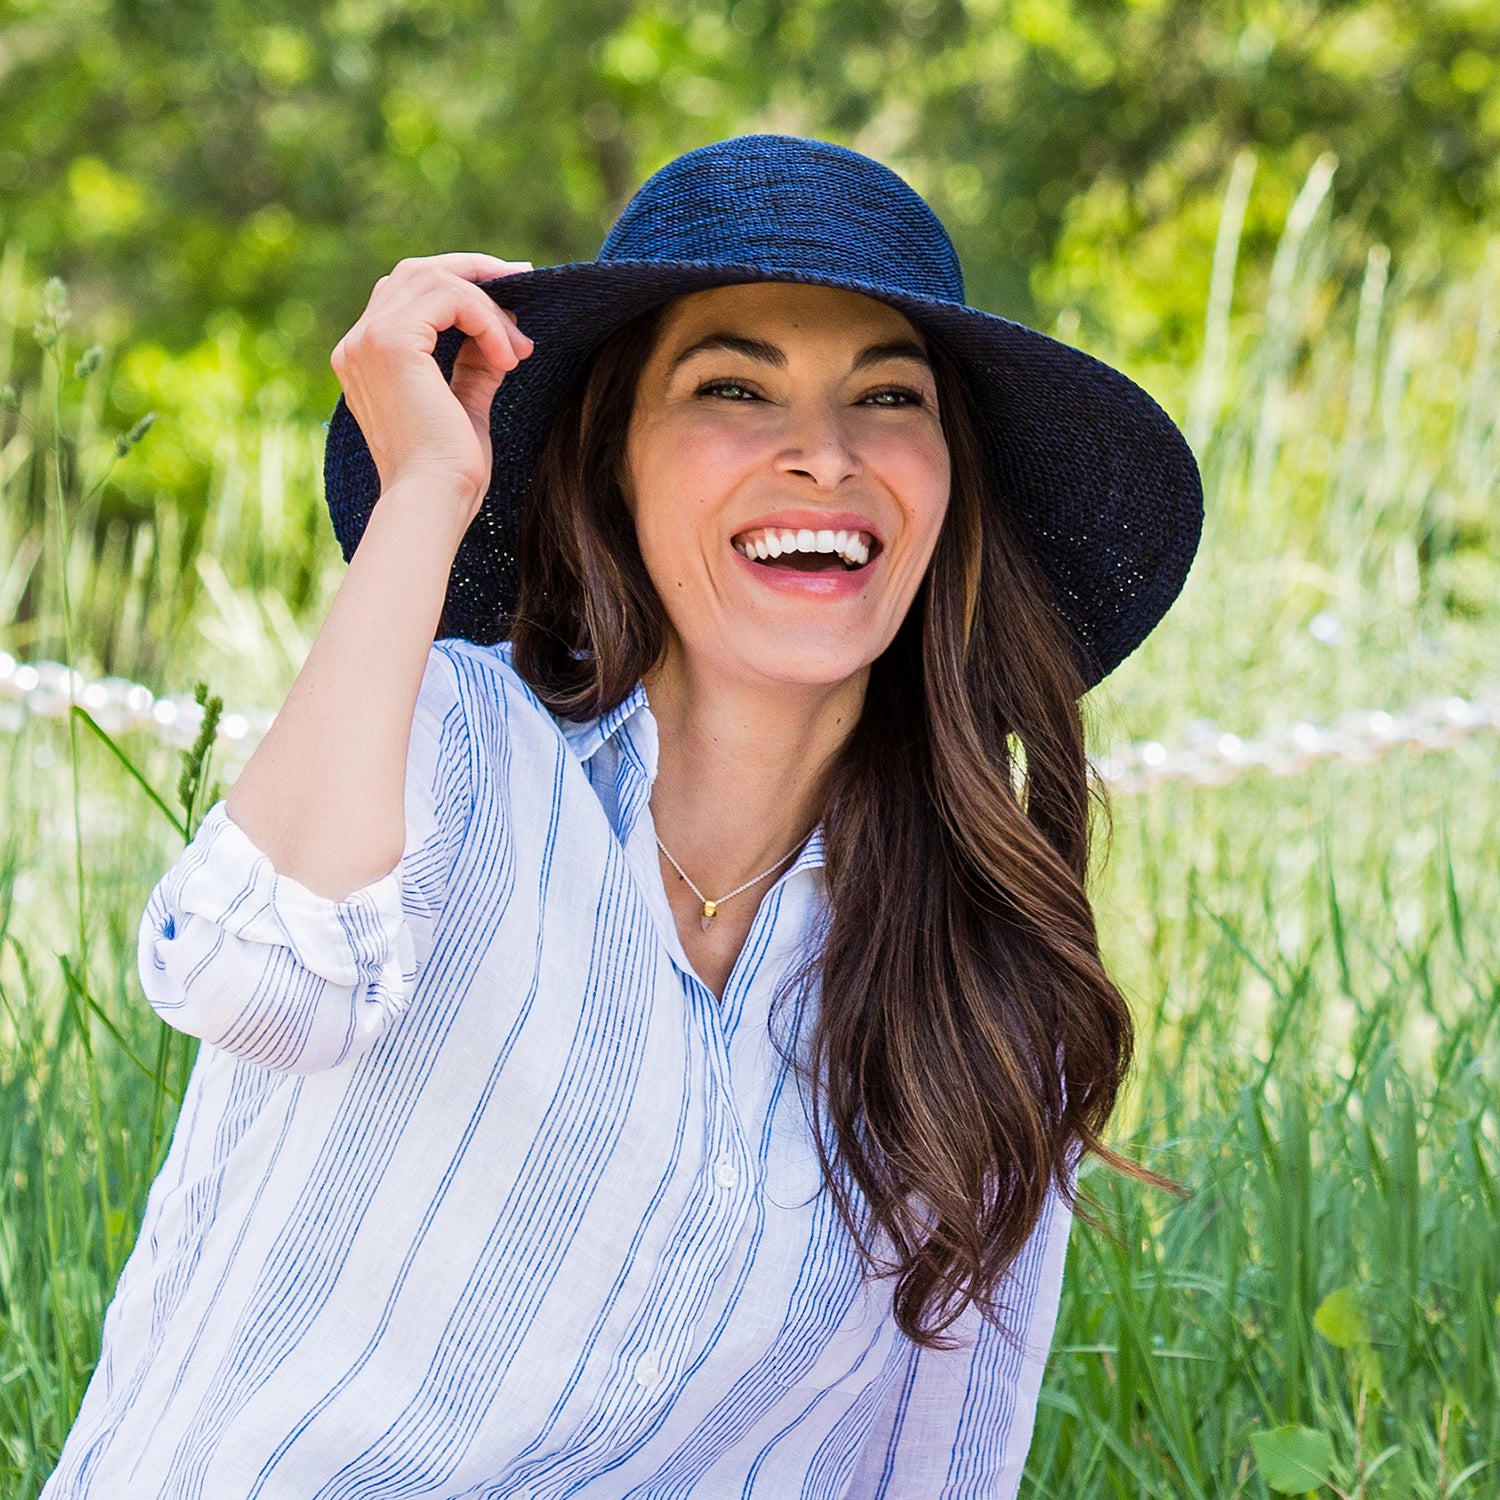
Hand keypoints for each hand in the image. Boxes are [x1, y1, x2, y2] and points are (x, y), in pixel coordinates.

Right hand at [330, 253, 534, 525]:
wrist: (432, 502)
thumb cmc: (448, 473)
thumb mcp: (464, 405)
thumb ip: (473, 365)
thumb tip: (498, 333)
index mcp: (366, 357)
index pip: (409, 294)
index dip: (461, 284)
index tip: (510, 289)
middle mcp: (358, 342)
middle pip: (417, 272)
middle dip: (474, 271)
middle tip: (522, 277)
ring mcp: (368, 338)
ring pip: (435, 280)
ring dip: (488, 306)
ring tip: (520, 348)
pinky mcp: (391, 342)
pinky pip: (449, 299)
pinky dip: (486, 318)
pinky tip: (508, 357)